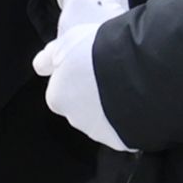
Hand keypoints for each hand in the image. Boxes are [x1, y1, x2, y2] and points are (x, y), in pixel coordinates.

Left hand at [33, 0, 133, 152]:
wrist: (141, 69)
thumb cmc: (100, 52)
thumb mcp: (68, 41)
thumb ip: (50, 57)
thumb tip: (41, 65)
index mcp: (57, 97)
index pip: (61, 89)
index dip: (75, 75)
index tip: (90, 64)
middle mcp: (76, 119)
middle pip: (82, 105)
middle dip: (94, 93)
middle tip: (112, 72)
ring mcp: (102, 132)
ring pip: (104, 118)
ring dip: (113, 105)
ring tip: (131, 83)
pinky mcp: (125, 140)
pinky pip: (125, 127)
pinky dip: (131, 116)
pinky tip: (141, 99)